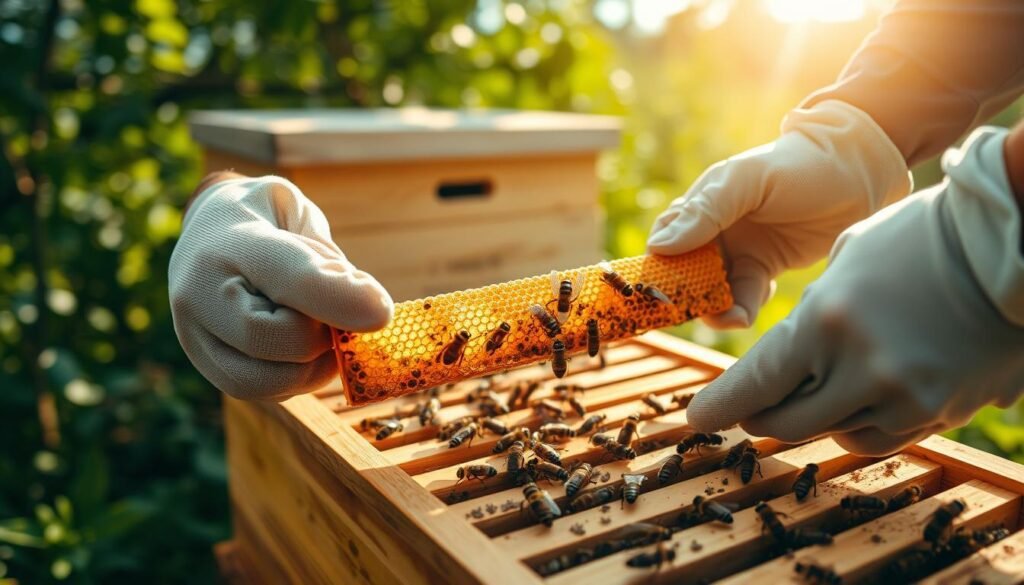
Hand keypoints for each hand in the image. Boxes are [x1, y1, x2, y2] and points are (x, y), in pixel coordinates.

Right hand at [169, 175, 392, 399]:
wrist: (210, 231)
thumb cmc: (267, 217)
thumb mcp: (296, 210)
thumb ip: (327, 260)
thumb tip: (369, 311)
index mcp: (229, 243)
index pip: (288, 277)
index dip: (339, 298)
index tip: (383, 312)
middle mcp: (198, 295)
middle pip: (270, 340)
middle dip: (320, 335)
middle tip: (340, 315)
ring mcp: (195, 338)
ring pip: (264, 381)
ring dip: (312, 366)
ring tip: (325, 333)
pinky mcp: (210, 368)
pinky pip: (264, 392)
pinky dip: (300, 378)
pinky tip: (309, 350)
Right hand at [647, 100, 911, 326]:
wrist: (858, 173)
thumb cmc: (797, 165)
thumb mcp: (745, 181)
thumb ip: (705, 212)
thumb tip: (659, 248)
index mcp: (702, 204)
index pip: (664, 239)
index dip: (657, 267)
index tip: (658, 291)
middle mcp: (714, 230)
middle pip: (685, 272)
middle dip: (686, 296)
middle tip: (697, 312)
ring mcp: (739, 251)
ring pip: (713, 289)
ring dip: (715, 308)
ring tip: (731, 316)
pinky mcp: (764, 269)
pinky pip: (743, 297)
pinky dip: (743, 308)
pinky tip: (752, 306)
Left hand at [685, 127, 1023, 454]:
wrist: (1009, 246)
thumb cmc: (918, 237)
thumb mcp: (845, 261)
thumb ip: (809, 318)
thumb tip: (784, 359)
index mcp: (825, 322)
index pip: (755, 384)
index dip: (721, 406)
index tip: (698, 418)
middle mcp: (860, 369)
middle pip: (785, 421)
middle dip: (758, 416)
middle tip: (747, 409)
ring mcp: (903, 396)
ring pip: (831, 434)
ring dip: (810, 418)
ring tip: (807, 393)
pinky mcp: (939, 412)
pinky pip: (878, 436)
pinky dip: (855, 423)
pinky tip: (852, 399)